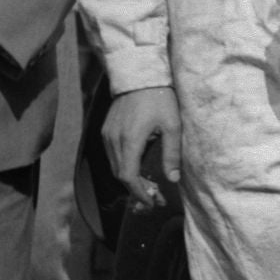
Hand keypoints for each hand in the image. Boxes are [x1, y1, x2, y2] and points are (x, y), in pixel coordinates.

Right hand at [102, 87, 181, 208]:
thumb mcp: (173, 126)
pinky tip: (139, 169)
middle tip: (156, 198)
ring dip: (131, 179)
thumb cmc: (159, 99)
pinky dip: (124, 167)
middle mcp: (113, 140)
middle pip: (120, 175)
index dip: (139, 193)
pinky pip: (113, 155)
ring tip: (150, 187)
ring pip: (115, 166)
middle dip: (137, 190)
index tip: (152, 202)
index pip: (128, 176)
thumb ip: (172, 154)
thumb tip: (172, 179)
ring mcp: (107, 135)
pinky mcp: (106, 130)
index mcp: (129, 140)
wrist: (139, 77)